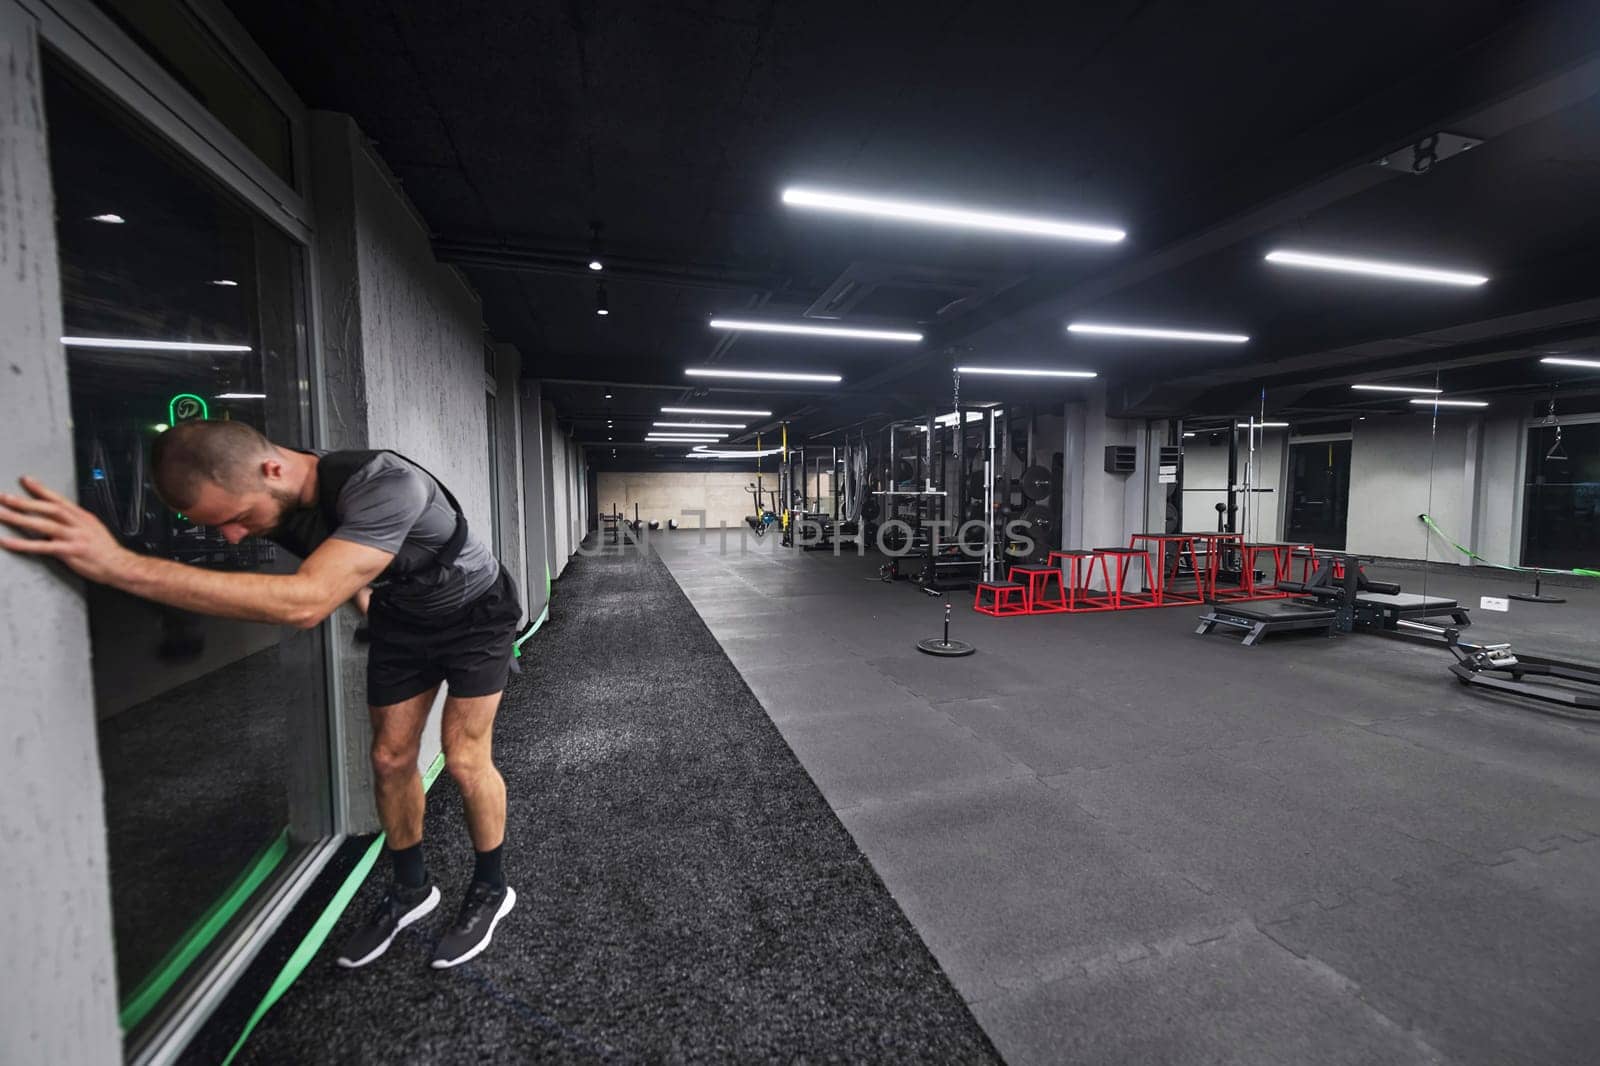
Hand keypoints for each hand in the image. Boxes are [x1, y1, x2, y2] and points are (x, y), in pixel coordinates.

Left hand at [0, 476, 134, 584]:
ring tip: (2, 513)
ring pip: (43, 524)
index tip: (26, 480)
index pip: (59, 499)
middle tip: (4, 497)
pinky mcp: (70, 552)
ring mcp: (74, 538)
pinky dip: (23, 544)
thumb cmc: (106, 552)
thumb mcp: (93, 530)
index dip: (41, 489)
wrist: (122, 566)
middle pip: (48, 509)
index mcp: (83, 518)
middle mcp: (78, 525)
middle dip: (24, 502)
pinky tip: (8, 541)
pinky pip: (42, 547)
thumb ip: (74, 524)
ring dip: (19, 518)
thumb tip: (56, 520)